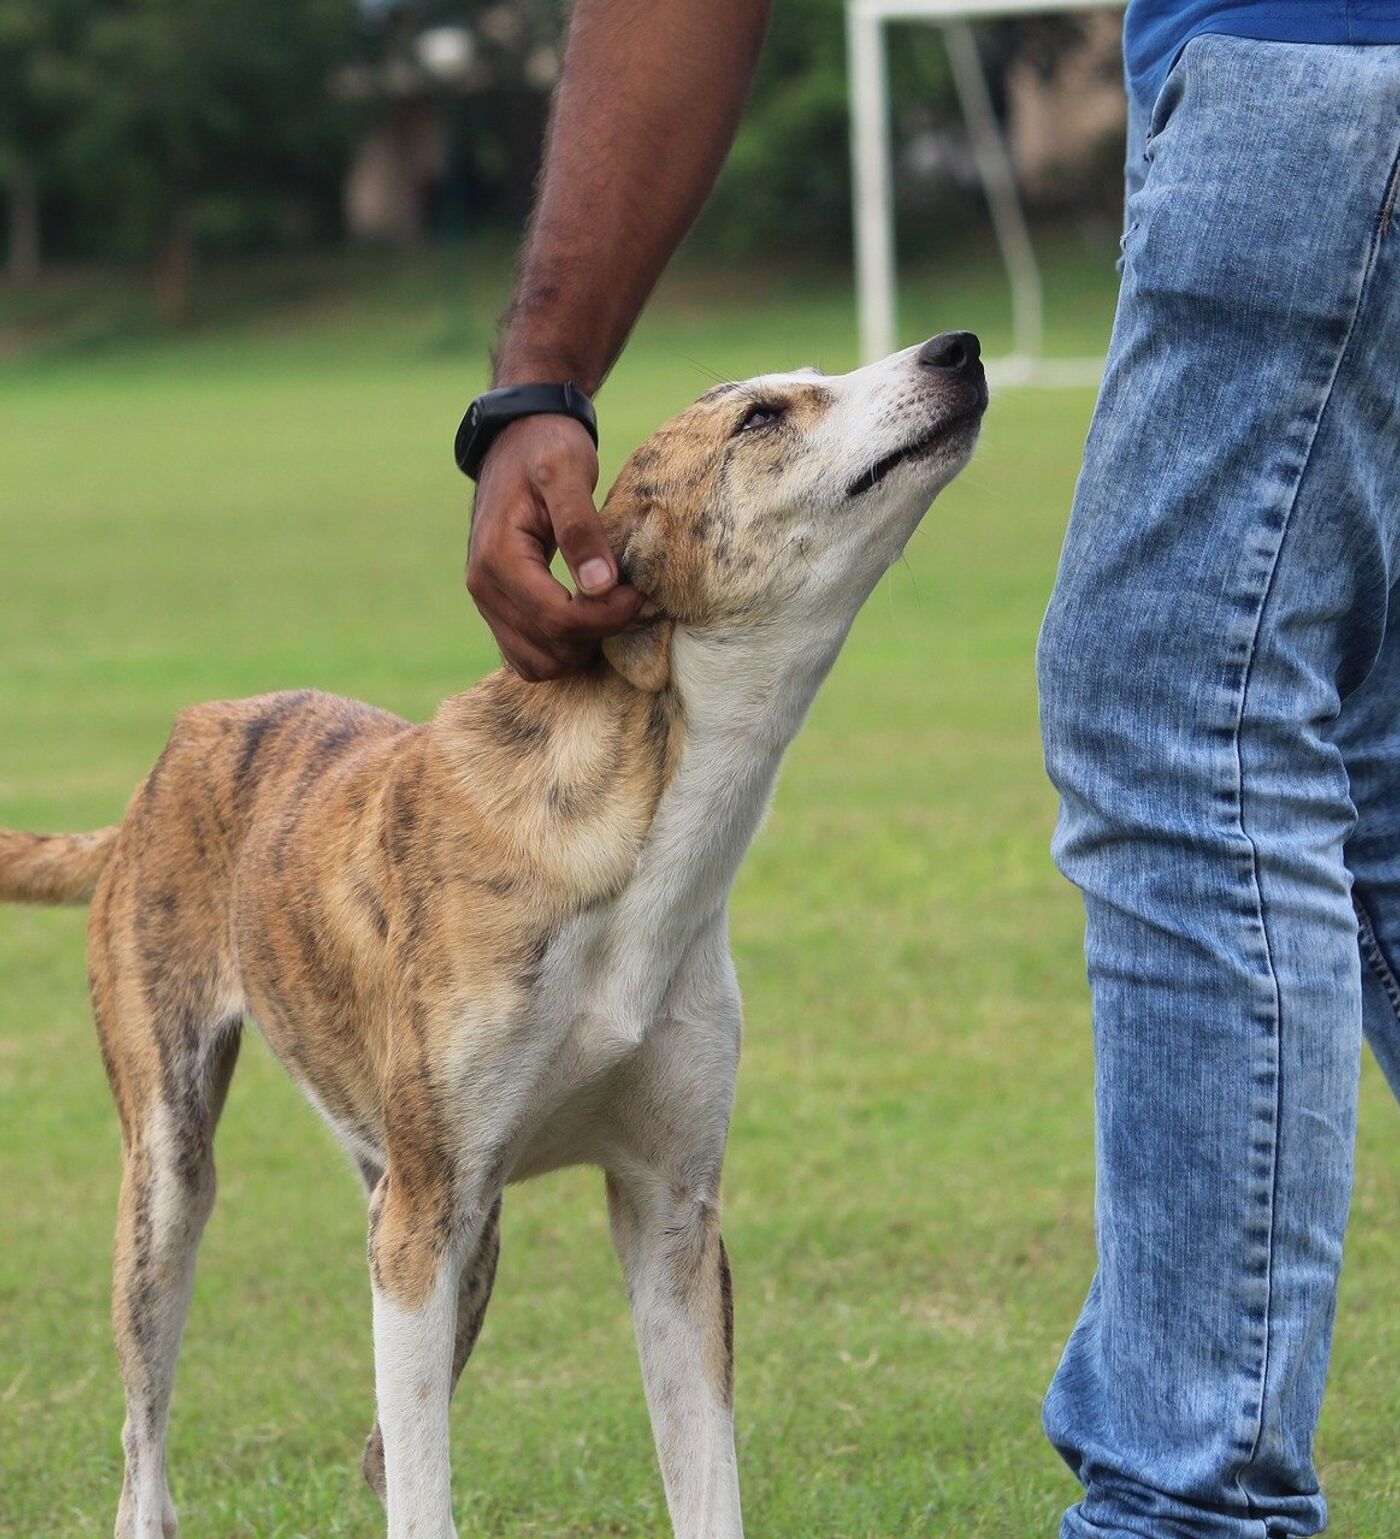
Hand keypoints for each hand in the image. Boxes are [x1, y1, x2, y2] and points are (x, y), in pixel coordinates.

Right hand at [466, 414, 642, 679]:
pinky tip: (588, 617)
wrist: (517, 440)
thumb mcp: (568, 471)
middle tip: (628, 598)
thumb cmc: (546, 448)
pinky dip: (563, 649)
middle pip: (550, 649)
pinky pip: (529, 657)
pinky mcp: (498, 609)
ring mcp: (488, 603)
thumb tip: (600, 584)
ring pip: (538, 664)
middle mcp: (483, 588)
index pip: (557, 620)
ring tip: (608, 608)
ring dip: (581, 647)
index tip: (636, 593)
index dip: (606, 617)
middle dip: (597, 633)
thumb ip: (581, 525)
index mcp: (498, 558)